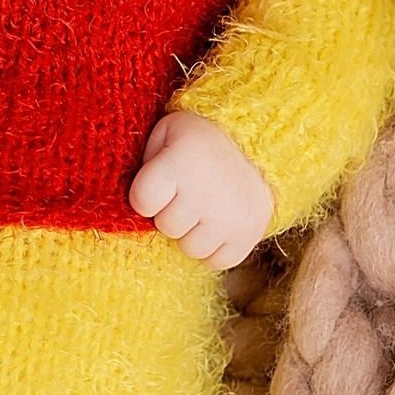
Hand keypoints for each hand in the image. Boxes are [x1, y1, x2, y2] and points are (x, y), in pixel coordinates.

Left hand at [128, 111, 273, 269]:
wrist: (261, 141)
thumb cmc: (202, 140)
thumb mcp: (168, 131)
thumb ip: (146, 161)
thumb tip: (134, 201)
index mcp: (181, 163)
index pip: (142, 201)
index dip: (147, 195)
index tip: (161, 184)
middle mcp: (206, 193)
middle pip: (167, 226)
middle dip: (172, 212)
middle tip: (188, 193)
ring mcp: (230, 218)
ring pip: (191, 248)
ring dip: (192, 232)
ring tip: (204, 208)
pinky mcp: (248, 235)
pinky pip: (216, 262)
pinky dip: (215, 248)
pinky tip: (218, 223)